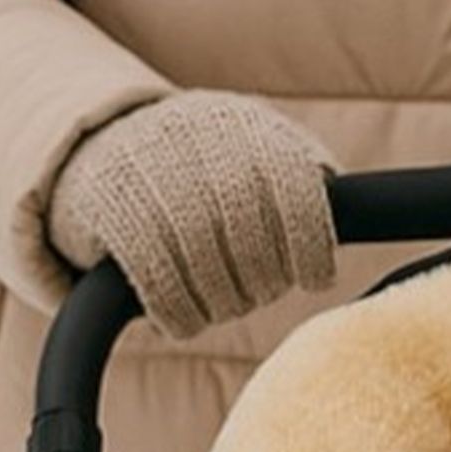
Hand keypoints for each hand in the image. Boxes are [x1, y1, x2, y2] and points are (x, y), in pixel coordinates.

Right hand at [46, 92, 336, 339]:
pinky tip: (185, 320)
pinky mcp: (116, 212)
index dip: (312, 253)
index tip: (313, 278)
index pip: (300, 205)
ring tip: (225, 302)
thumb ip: (305, 168)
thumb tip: (352, 207)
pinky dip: (180, 315)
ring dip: (223, 305)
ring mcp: (156, 181)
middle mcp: (203, 150)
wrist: (98, 136)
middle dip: (264, 283)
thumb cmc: (203, 153)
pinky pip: (162, 286)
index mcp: (247, 131)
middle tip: (260, 290)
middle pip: (257, 251)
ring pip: (212, 275)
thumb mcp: (256, 140)